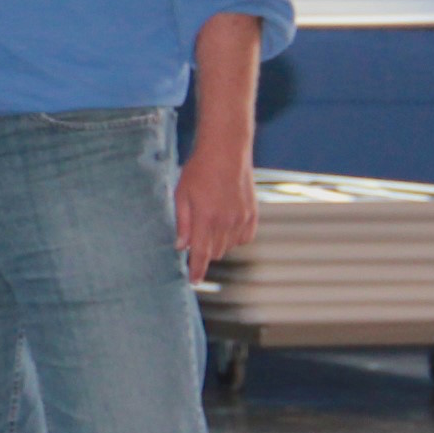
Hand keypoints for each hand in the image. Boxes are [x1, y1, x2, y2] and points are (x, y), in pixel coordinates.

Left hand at [174, 144, 255, 281]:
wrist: (226, 151)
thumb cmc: (199, 170)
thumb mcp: (181, 194)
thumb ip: (182, 222)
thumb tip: (181, 246)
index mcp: (205, 219)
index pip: (200, 254)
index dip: (196, 270)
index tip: (193, 281)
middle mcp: (226, 222)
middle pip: (215, 253)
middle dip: (204, 251)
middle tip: (196, 236)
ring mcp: (241, 219)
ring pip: (229, 247)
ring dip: (218, 244)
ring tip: (210, 223)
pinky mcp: (252, 214)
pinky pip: (244, 238)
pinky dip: (235, 238)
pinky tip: (226, 225)